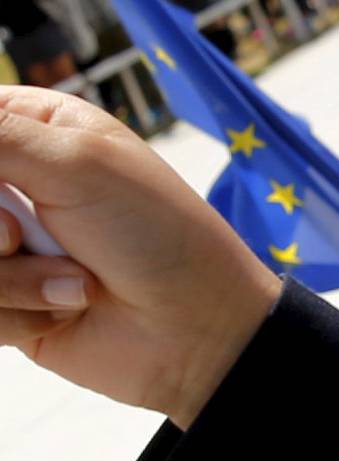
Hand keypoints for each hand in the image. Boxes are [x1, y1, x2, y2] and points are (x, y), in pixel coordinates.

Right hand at [0, 88, 279, 427]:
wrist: (196, 331)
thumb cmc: (157, 233)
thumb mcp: (76, 162)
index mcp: (35, 129)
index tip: (0, 184)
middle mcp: (15, 183)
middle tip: (23, 236)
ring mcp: (7, 247)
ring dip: (10, 279)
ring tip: (74, 280)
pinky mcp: (6, 301)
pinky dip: (17, 315)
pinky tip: (68, 310)